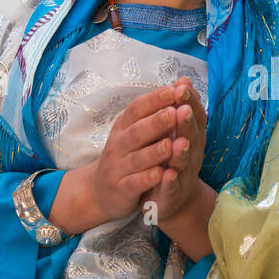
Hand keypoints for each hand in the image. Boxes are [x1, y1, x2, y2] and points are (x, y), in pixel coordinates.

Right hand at [47, 84, 183, 233]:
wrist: (100, 192)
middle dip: (156, 122)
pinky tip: (160, 174)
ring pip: (137, 158)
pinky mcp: (121, 189)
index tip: (174, 89)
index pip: (137, 109)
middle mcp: (119, 145)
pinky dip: (146, 178)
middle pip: (137, 131)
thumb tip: (178, 87)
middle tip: (174, 113)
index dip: (155, 99)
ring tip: (171, 144)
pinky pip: (134, 183)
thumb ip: (155, 113)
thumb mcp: (136, 132)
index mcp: (124, 127)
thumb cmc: (125, 156)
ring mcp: (118, 167)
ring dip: (154, 151)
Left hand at [143, 77, 208, 219]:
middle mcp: (192, 153)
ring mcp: (183, 174)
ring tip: (179, 142)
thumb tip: (183, 78)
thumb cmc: (173, 159)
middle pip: (192, 136)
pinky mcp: (172, 193)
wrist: (172, 199)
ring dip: (182, 151)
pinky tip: (168, 174)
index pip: (194, 116)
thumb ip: (179, 107)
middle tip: (182, 109)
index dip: (190, 102)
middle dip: (187, 123)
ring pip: (184, 161)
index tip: (183, 86)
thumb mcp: (176, 131)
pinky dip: (171, 180)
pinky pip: (172, 186)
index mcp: (192, 136)